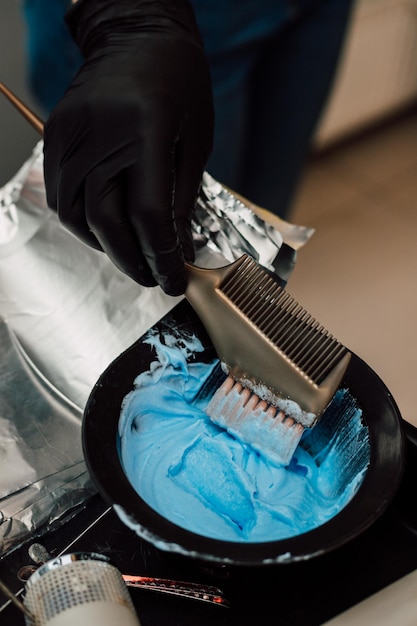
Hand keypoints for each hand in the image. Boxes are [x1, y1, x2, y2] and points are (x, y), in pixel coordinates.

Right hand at [43, 0, 213, 295]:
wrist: (136, 36)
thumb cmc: (178, 83)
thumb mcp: (196, 140)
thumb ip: (184, 197)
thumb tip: (176, 248)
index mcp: (148, 130)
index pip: (149, 214)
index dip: (161, 256)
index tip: (173, 279)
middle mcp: (102, 135)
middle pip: (107, 222)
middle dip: (132, 261)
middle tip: (153, 277)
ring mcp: (72, 135)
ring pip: (76, 216)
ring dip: (105, 246)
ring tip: (131, 254)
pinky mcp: (56, 136)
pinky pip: (61, 196)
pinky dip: (83, 222)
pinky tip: (107, 226)